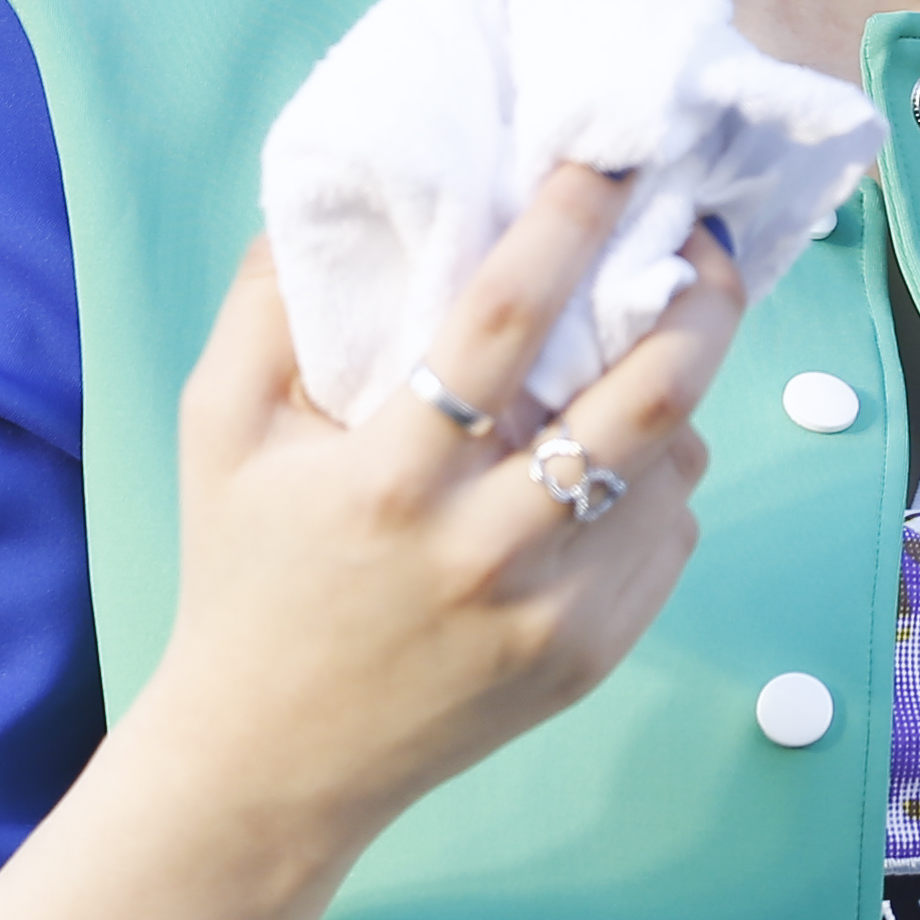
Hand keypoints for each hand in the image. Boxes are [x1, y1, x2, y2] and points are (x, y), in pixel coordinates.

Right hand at [145, 165, 746, 853]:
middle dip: (697, 303)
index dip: (568, 224)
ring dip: (682, 390)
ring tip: (664, 337)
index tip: (611, 155)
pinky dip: (663, 478)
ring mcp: (552, 615)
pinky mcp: (591, 660)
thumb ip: (268, 308)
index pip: (503, 322)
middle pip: (644, 400)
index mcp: (391, 480)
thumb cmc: (243, 577)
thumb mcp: (217, 433)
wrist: (270, 765)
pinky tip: (622, 452)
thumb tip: (329, 195)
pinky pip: (671, 537)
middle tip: (703, 243)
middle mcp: (485, 549)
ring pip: (674, 467)